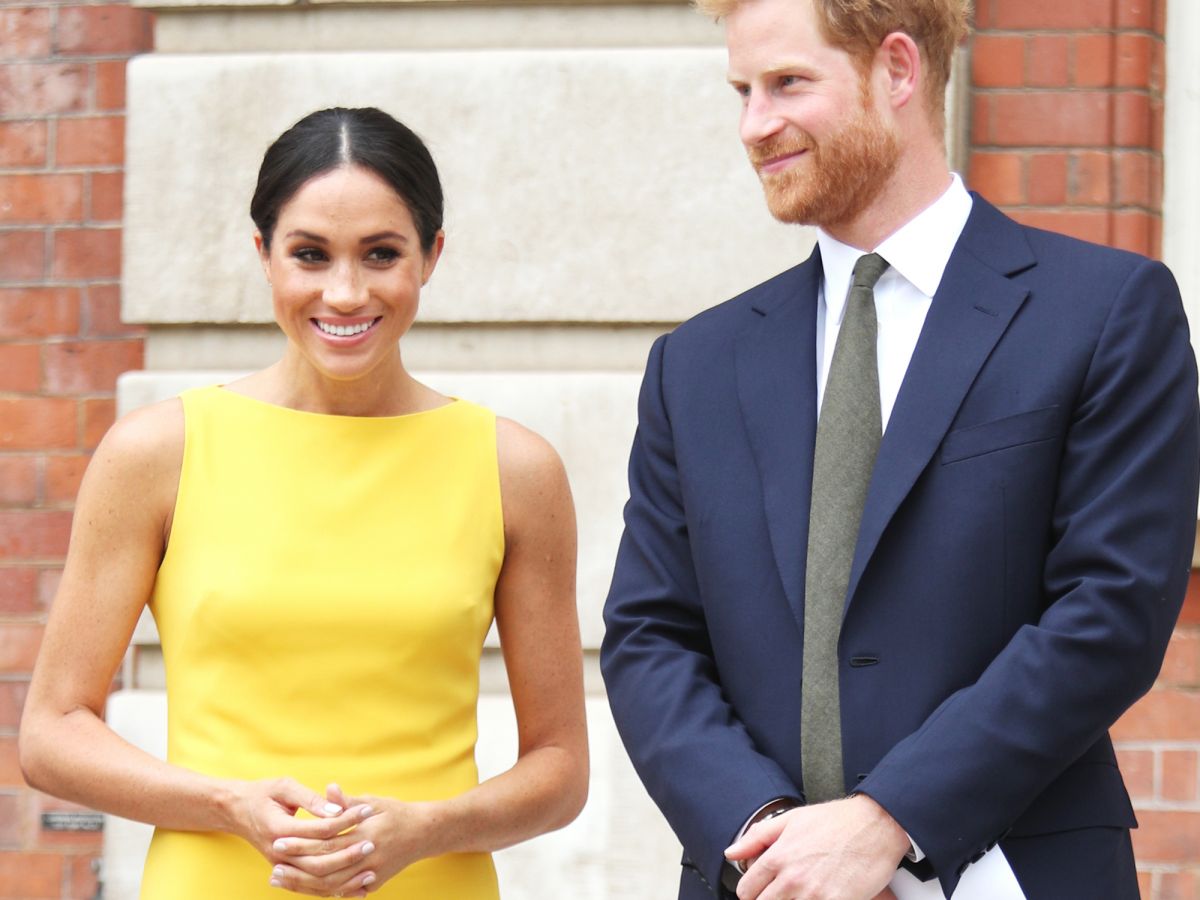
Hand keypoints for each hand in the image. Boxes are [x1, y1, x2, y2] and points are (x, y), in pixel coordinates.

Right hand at [223, 777, 375, 895]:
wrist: (238, 811)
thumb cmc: (263, 794)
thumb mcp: (285, 787)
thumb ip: (310, 799)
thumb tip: (336, 809)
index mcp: (280, 829)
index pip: (320, 830)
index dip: (346, 820)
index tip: (367, 810)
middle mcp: (279, 853)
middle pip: (319, 861)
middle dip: (348, 853)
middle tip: (372, 842)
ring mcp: (282, 866)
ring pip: (316, 881)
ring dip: (344, 879)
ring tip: (370, 872)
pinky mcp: (286, 871)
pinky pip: (311, 888)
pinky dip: (334, 891)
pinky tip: (355, 889)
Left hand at [268, 783, 434, 895]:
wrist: (424, 833)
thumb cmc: (396, 813)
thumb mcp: (373, 802)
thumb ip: (347, 802)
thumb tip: (328, 790)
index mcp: (366, 834)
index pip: (326, 843)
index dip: (301, 844)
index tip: (279, 841)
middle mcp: (368, 857)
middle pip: (325, 869)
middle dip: (296, 869)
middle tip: (273, 866)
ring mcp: (371, 873)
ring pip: (331, 885)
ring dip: (303, 884)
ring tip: (280, 879)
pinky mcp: (373, 883)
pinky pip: (344, 891)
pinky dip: (323, 891)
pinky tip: (304, 887)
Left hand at [725, 795, 908, 899]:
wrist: (876, 825)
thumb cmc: (837, 821)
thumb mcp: (791, 820)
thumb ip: (756, 837)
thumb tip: (731, 853)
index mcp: (778, 857)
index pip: (747, 890)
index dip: (750, 893)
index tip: (759, 892)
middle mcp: (792, 879)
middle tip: (779, 894)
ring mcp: (814, 895)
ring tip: (800, 894)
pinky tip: (818, 897)